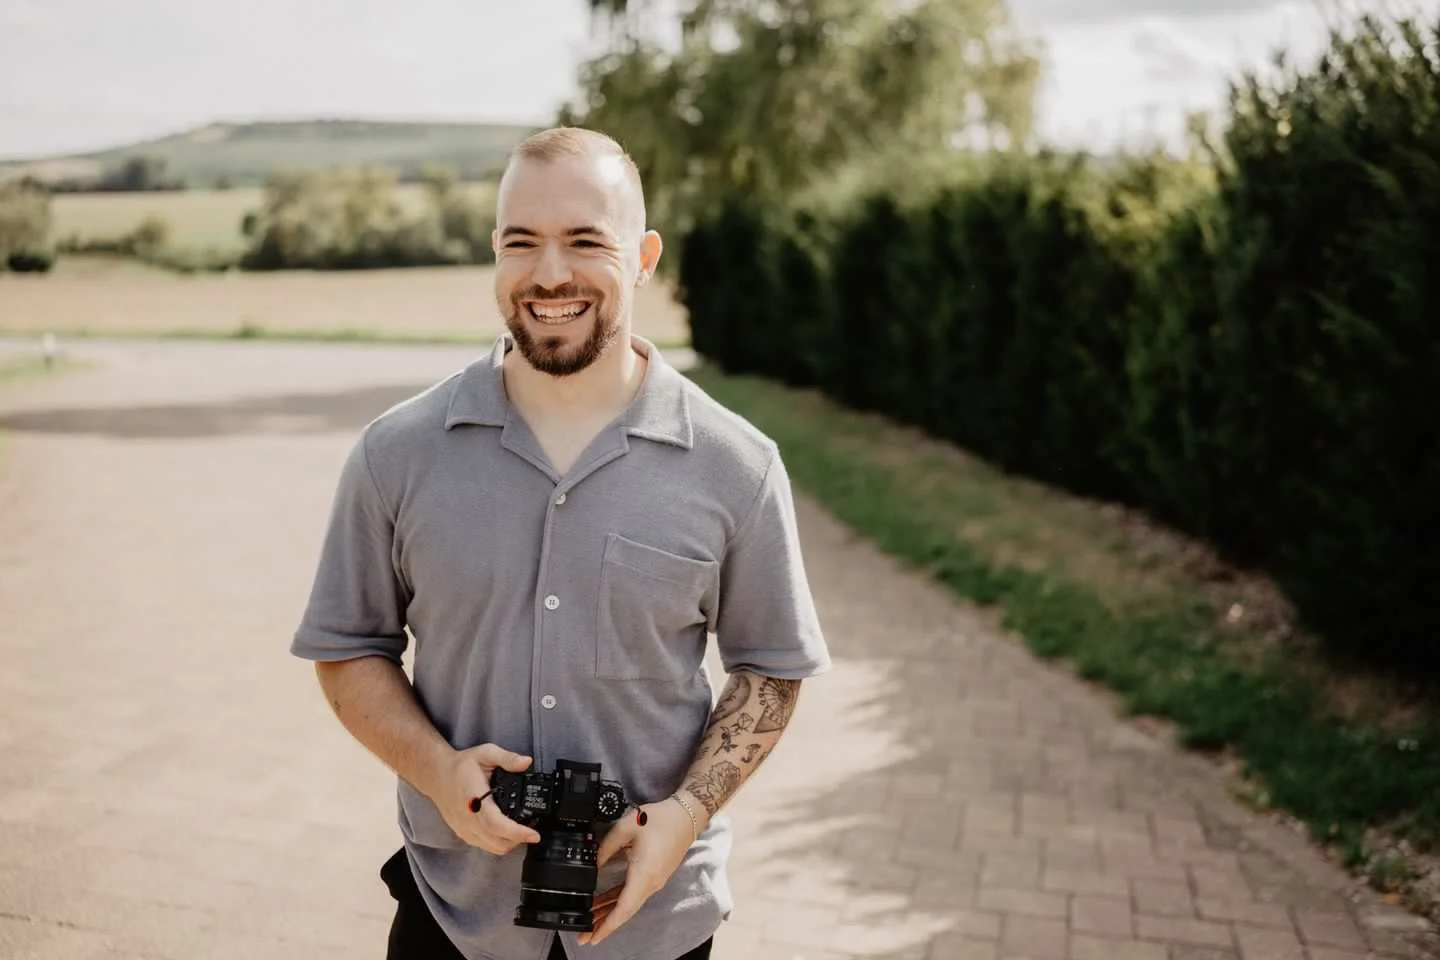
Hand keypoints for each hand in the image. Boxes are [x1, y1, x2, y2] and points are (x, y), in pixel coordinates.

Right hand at [432, 743, 540, 854]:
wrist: (436, 775)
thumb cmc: (461, 766)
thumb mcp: (485, 753)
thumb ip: (507, 758)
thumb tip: (527, 762)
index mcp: (475, 800)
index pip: (496, 824)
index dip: (516, 832)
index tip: (533, 834)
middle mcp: (468, 819)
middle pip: (497, 841)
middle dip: (519, 840)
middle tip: (533, 832)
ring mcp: (464, 829)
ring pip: (492, 847)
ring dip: (509, 843)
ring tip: (521, 832)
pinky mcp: (463, 833)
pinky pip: (484, 846)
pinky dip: (498, 843)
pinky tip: (506, 832)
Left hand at [579, 797, 697, 946]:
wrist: (686, 816)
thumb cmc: (661, 819)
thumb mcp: (626, 828)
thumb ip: (605, 848)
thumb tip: (593, 863)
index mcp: (644, 874)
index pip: (624, 908)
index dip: (607, 925)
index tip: (594, 937)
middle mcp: (651, 883)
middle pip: (625, 911)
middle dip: (603, 925)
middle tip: (583, 936)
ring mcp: (654, 881)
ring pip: (629, 904)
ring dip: (609, 913)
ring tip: (589, 920)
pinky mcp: (654, 876)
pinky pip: (634, 895)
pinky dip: (618, 902)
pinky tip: (605, 903)